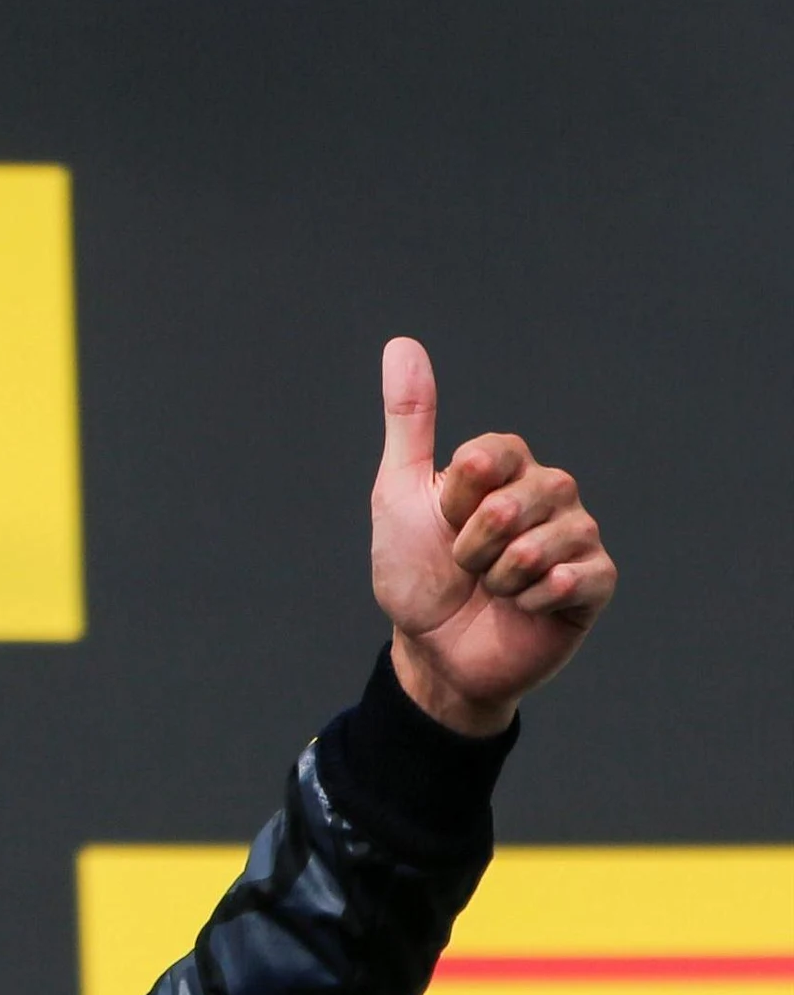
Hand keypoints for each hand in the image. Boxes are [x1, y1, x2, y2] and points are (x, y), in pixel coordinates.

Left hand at [371, 337, 615, 734]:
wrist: (433, 650)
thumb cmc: (414, 571)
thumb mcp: (398, 493)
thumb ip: (410, 421)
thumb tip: (402, 344)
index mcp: (507, 469)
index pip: (496, 453)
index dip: (459, 495)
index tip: (443, 519)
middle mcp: (550, 495)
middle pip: (521, 498)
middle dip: (473, 543)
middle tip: (464, 564)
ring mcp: (577, 538)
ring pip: (548, 540)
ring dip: (501, 575)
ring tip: (493, 589)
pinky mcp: (595, 584)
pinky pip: (580, 576)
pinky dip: (537, 598)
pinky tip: (526, 608)